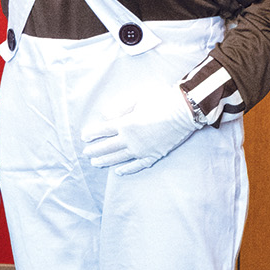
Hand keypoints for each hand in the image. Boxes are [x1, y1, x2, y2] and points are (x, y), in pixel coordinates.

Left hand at [82, 83, 200, 175]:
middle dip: (95, 150)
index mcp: (125, 124)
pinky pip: (137, 165)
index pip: (103, 131)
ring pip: (119, 158)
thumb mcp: (137, 98)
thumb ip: (119, 107)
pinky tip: (118, 171)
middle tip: (85, 153)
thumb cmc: (161, 100)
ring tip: (95, 163)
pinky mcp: (154, 155)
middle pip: (107, 147)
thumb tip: (105, 116)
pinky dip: (127, 169)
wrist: (185, 112)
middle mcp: (131, 139)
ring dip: (105, 160)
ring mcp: (142, 150)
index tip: (84, 137)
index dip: (92, 134)